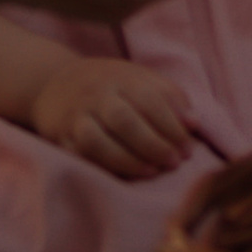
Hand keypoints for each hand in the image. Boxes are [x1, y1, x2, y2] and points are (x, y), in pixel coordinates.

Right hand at [30, 54, 193, 178]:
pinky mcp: (62, 137)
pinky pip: (81, 156)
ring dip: (127, 159)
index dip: (171, 125)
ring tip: (153, 171)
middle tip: (174, 162)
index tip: (188, 148)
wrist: (58, 83)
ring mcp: (77, 116)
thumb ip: (171, 98)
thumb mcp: (142, 79)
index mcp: (122, 78)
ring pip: (96, 140)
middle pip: (123, 119)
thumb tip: (194, 123)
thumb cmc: (113, 86)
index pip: (149, 99)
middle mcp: (96, 95)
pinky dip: (106, 167)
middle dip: (152, 144)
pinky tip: (129, 174)